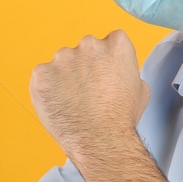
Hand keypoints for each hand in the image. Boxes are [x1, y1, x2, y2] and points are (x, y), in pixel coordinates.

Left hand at [28, 30, 149, 158]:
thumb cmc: (121, 118)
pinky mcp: (41, 73)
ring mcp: (62, 57)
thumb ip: (126, 70)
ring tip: (73, 102)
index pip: (110, 42)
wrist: (100, 140)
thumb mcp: (141, 89)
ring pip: (62, 62)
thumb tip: (117, 71)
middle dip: (85, 66)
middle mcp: (89, 44)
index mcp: (116, 44)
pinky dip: (47, 88)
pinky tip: (59, 104)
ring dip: (65, 76)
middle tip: (89, 91)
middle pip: (85, 49)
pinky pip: (43, 76)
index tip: (105, 75)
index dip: (107, 60)